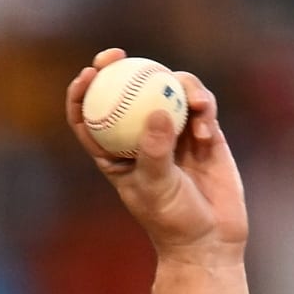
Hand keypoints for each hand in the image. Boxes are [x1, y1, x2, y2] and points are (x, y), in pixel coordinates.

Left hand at [66, 48, 247, 264]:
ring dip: (179, 88)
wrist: (210, 238)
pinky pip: (201, 107)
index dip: (83, 91)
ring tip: (196, 107)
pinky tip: (207, 134)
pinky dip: (204, 110)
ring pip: (169, 92)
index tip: (88, 72)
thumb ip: (155, 150)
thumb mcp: (156, 187)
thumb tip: (156, 110)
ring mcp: (173, 134)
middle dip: (122, 67)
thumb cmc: (172, 220)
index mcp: (114, 154)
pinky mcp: (204, 134)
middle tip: (122, 55)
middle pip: (128, 93)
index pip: (90, 117)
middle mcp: (141, 139)